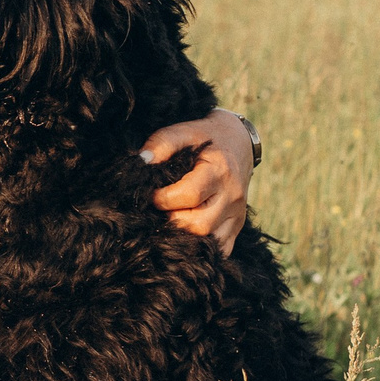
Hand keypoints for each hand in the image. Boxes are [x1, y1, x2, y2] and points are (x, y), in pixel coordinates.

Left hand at [142, 111, 253, 254]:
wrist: (238, 143)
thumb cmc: (205, 138)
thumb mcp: (183, 132)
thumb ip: (160, 144)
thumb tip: (141, 163)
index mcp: (220, 171)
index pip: (188, 195)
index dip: (162, 199)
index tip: (149, 194)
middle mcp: (232, 196)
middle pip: (199, 224)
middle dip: (171, 220)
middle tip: (159, 210)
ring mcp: (237, 214)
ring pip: (210, 241)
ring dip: (184, 236)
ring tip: (170, 221)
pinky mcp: (237, 226)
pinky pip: (222, 249)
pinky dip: (201, 246)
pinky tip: (185, 235)